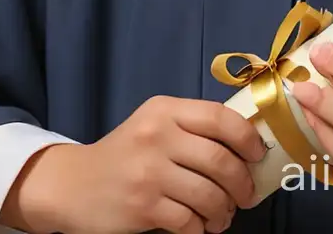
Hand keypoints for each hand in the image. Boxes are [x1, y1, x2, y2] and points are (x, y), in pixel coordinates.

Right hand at [0, 95, 266, 233]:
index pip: (219, 117)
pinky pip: (188, 222)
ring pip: (208, 194)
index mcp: (164, 110)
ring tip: (222, 215)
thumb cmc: (126, 154)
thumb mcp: (155, 124)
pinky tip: (199, 226)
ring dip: (223, 211)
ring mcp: (148, 172)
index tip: (259, 154)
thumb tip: (247, 145)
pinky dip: (201, 228)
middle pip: (220, 159)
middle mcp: (156, 136)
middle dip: (242, 183)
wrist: (74, 185)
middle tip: (246, 195)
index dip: (247, 137)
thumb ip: (192, 127)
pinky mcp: (142, 207)